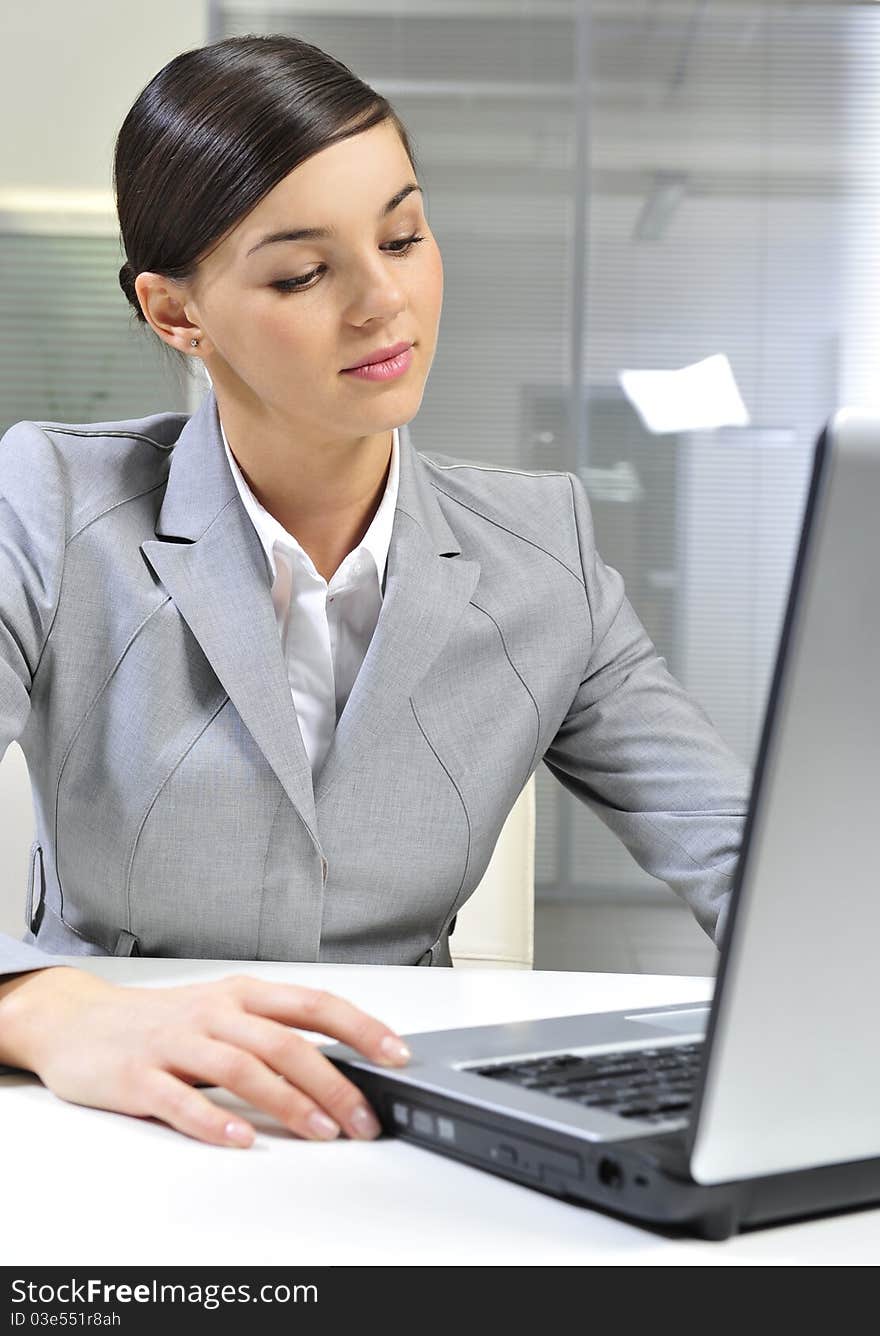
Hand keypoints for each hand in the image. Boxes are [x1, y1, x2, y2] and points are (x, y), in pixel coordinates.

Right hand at [0, 966, 410, 1147]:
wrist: (79, 1021)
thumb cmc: (163, 1020)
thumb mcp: (224, 1012)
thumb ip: (275, 1031)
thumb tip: (344, 1063)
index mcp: (242, 994)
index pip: (314, 1004)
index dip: (360, 1028)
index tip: (397, 1056)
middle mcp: (214, 1012)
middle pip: (285, 1042)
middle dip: (333, 1082)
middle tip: (364, 1119)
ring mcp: (176, 1042)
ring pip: (242, 1068)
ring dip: (288, 1102)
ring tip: (321, 1131)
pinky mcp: (138, 1077)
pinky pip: (180, 1101)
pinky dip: (214, 1122)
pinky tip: (242, 1140)